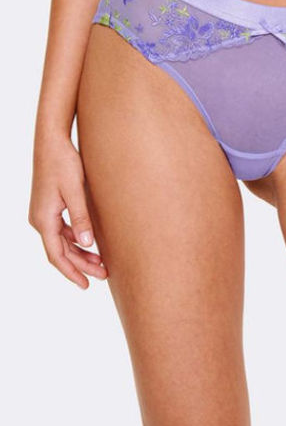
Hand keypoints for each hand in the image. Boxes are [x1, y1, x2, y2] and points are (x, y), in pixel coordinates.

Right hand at [29, 133, 106, 288]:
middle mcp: (40, 219)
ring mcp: (44, 213)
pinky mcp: (50, 206)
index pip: (57, 255)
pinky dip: (76, 239)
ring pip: (62, 241)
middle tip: (103, 275)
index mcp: (44, 219)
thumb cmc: (63, 163)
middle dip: (81, 265)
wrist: (52, 142)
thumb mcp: (75, 190)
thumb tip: (87, 243)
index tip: (86, 285)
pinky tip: (91, 243)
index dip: (72, 272)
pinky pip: (62, 230)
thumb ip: (81, 217)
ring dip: (80, 253)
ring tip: (101, 263)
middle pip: (60, 251)